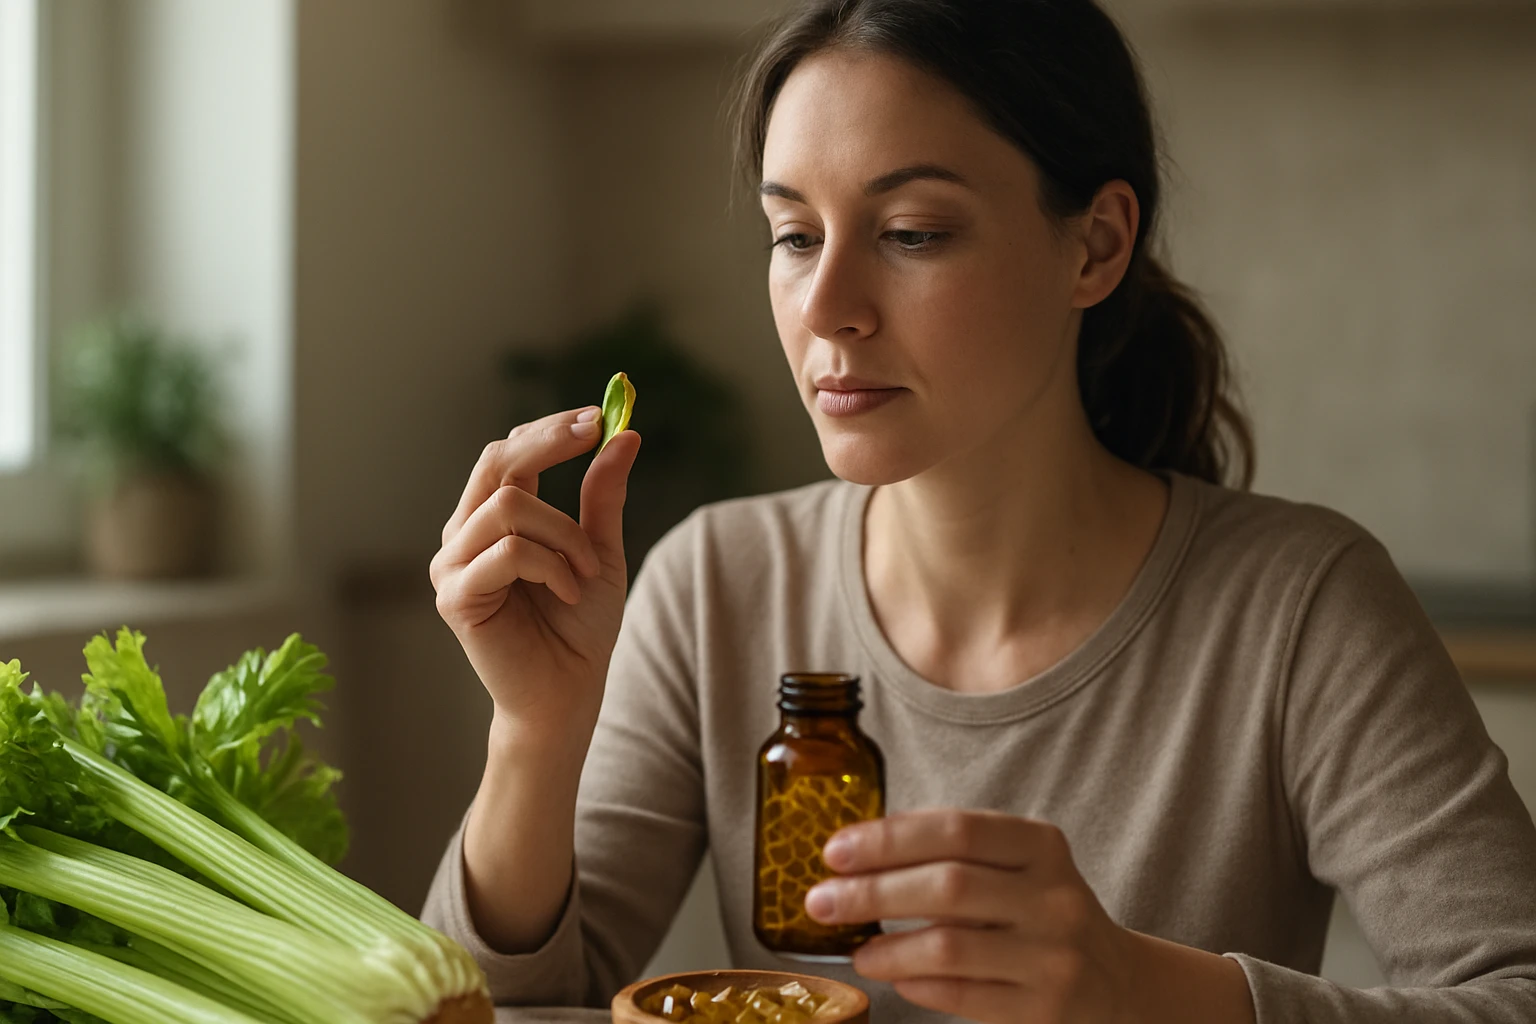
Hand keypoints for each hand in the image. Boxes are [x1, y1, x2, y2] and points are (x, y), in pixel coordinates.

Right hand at [430, 407, 639, 737]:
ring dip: (565, 533)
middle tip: (595, 434)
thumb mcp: (600, 551)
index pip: (508, 452)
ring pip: (510, 506)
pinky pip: (509, 551)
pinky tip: (570, 594)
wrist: (569, 694)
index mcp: (492, 519)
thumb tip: (623, 433)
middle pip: (497, 461)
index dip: (549, 430)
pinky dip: (552, 566)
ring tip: (585, 571)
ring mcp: (453, 564)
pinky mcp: (455, 596)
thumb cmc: (580, 628)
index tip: (597, 417)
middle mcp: (464, 535)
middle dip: (550, 443)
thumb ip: (602, 495)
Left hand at [805, 810, 1253, 1023]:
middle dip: (872, 892)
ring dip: (887, 947)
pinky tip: (892, 976)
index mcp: (1041, 846)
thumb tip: (858, 853)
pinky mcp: (1043, 1008)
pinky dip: (916, 984)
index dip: (889, 838)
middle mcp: (1053, 897)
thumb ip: (954, 852)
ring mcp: (1052, 956)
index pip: (956, 830)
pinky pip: (962, 995)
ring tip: (856, 947)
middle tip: (821, 900)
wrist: (1117, 982)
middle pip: (947, 886)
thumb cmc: (1040, 912)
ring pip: (950, 946)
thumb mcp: (1018, 866)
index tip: (835, 850)